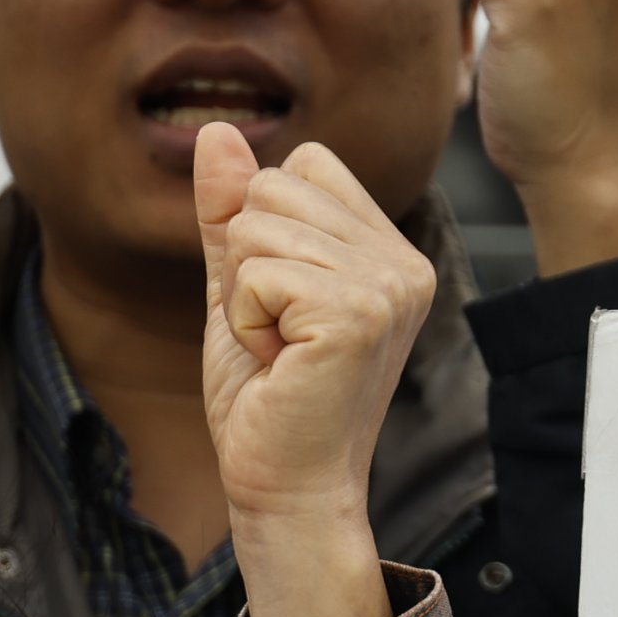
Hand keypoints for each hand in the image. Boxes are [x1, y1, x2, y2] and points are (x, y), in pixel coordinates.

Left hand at [195, 123, 433, 616]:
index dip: (264, 226)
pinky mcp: (358, 313)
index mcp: (388, 251)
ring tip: (277, 348)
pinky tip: (277, 362)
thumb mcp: (238, 288)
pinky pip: (256, 271)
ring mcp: (388, 286)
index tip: (282, 302)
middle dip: (246, 259)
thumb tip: (215, 130)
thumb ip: (231, 213)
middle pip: (274, 186)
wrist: (286, 486)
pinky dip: (244, 319)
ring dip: (242, 294)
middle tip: (275, 331)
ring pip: (258, 227)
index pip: (305, 165)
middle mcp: (402, 262)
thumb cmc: (268, 398)